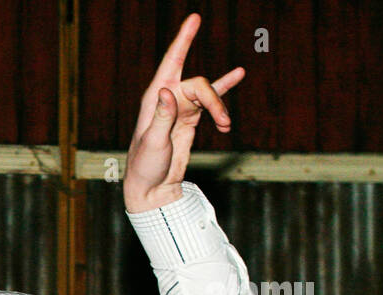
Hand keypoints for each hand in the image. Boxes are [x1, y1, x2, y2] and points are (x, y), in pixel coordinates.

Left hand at [123, 13, 242, 212]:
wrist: (151, 188)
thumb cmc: (145, 166)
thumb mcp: (152, 142)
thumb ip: (163, 117)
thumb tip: (168, 91)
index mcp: (154, 99)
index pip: (171, 62)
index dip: (183, 39)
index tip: (195, 17)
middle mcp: (167, 98)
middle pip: (199, 84)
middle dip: (215, 100)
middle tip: (224, 122)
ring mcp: (180, 107)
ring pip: (208, 94)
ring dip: (220, 107)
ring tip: (227, 125)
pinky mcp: (190, 119)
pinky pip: (210, 100)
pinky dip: (223, 91)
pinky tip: (237, 75)